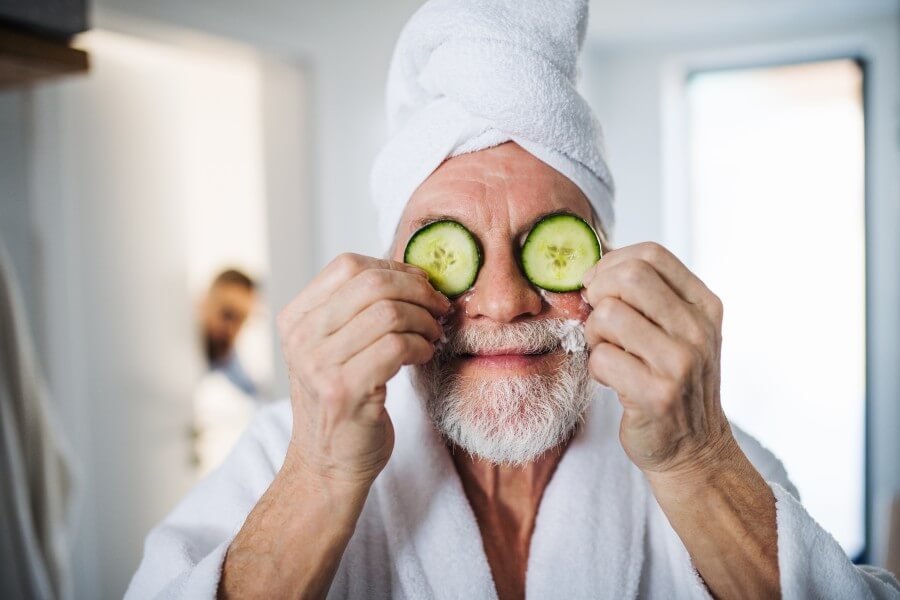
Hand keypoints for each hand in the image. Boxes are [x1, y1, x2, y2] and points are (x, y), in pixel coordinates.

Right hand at [276, 253, 449, 485]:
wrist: (328, 465)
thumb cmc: (343, 401)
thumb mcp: (334, 349)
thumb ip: (356, 310)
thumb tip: (413, 274)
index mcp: (296, 319)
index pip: (347, 265)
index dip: (394, 268)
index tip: (420, 284)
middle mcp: (301, 338)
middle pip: (372, 284)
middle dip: (417, 290)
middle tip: (438, 307)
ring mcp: (318, 366)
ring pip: (389, 313)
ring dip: (424, 320)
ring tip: (432, 334)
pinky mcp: (344, 392)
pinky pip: (397, 346)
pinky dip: (422, 346)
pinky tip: (424, 355)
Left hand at [581, 242, 733, 475]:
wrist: (695, 449)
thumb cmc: (673, 381)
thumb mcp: (678, 332)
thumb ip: (648, 297)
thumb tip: (595, 266)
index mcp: (704, 305)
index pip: (652, 255)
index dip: (612, 263)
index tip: (598, 286)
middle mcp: (698, 329)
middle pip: (629, 277)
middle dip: (599, 293)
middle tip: (598, 319)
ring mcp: (681, 362)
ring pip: (609, 315)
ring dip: (594, 334)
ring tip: (608, 352)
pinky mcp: (658, 394)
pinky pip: (602, 358)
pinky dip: (596, 368)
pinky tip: (612, 380)